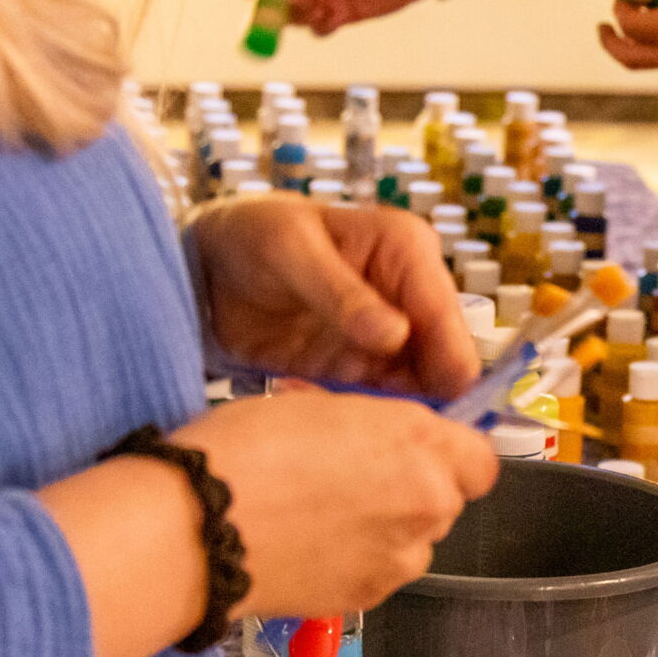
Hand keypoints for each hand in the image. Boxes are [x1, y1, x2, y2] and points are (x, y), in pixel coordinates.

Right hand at [171, 390, 496, 616]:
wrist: (199, 528)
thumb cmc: (247, 450)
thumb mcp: (321, 406)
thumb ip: (377, 427)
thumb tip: (385, 438)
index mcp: (421, 444)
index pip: (480, 460)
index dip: (452, 457)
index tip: (418, 453)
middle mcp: (428, 503)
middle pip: (447, 500)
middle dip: (414, 490)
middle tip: (354, 480)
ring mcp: (402, 557)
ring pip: (415, 541)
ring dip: (387, 530)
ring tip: (322, 518)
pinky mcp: (371, 596)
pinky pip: (381, 573)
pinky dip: (358, 562)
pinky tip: (310, 548)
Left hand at [190, 195, 476, 399]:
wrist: (210, 265)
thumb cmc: (251, 235)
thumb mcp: (290, 252)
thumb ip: (342, 294)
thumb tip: (395, 336)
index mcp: (409, 252)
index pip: (447, 316)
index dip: (446, 364)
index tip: (423, 408)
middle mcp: (412, 296)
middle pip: (445, 362)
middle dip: (418, 396)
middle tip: (368, 420)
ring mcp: (393, 337)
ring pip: (419, 391)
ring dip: (385, 411)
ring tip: (332, 410)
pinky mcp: (365, 369)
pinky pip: (382, 405)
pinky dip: (358, 416)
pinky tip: (317, 409)